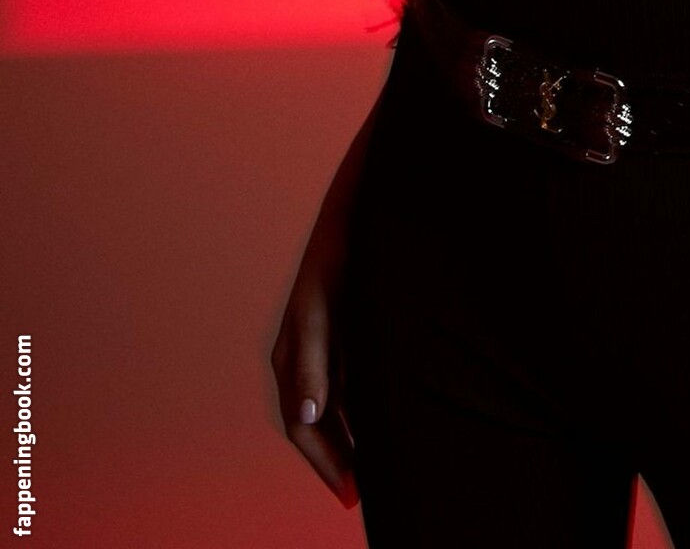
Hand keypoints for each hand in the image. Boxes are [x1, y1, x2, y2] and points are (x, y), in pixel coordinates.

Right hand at [271, 207, 359, 508]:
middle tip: (363, 493)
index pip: (303, 428)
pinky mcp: (341, 339)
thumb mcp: (322, 315)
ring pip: (331, 410)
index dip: (325, 462)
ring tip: (373, 468)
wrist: (353, 218)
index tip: (350, 492)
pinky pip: (345, 389)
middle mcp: (301, 361)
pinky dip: (356, 414)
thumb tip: (305, 416)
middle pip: (315, 426)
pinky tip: (378, 424)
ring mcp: (321, 350)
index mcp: (289, 360)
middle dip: (336, 459)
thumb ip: (314, 366)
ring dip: (347, 439)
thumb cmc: (335, 263)